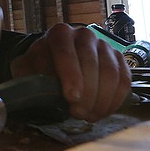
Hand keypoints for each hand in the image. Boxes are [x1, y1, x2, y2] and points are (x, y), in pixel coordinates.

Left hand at [10, 23, 130, 121]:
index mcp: (59, 34)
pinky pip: (124, 80)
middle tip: (78, 113)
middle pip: (91, 63)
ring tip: (89, 116)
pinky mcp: (119, 60)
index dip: (71, 75)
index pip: (66, 52)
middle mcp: (84, 35)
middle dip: (87, 93)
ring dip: (101, 99)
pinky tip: (103, 112)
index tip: (71, 97)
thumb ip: (25, 75)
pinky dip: (115, 99)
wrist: (54, 61)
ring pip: (110, 73)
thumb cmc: (40, 67)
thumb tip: (27, 89)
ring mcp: (104, 46)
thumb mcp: (26, 69)